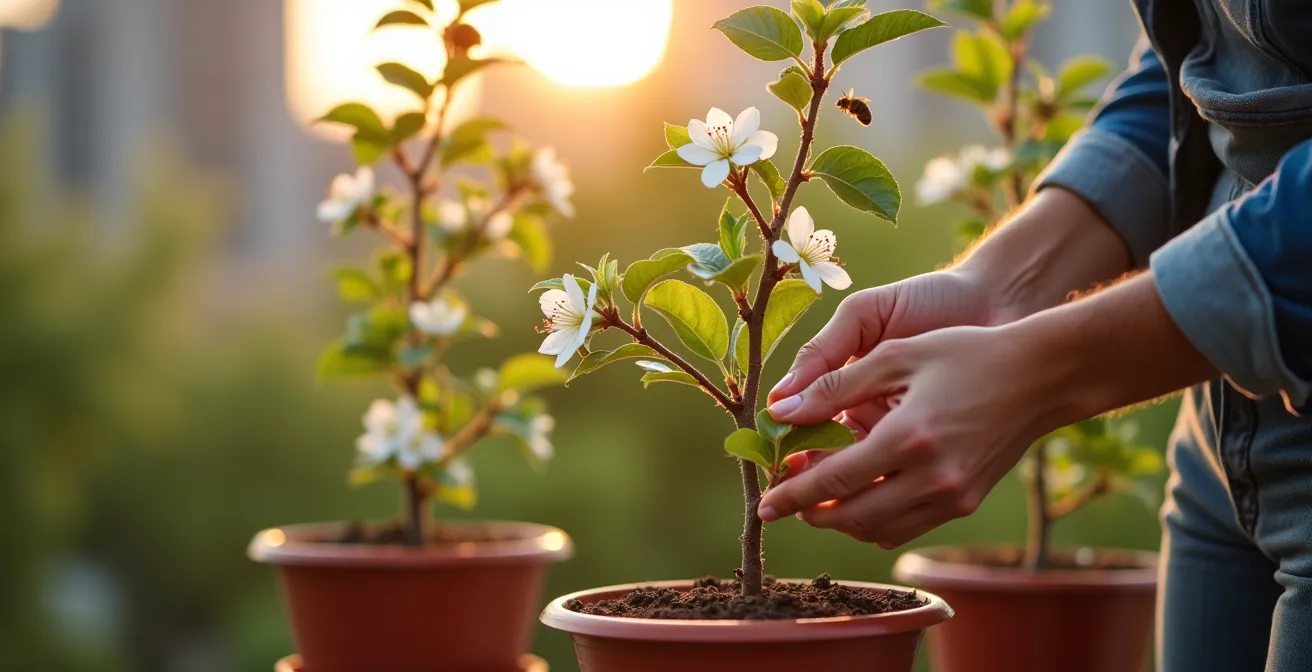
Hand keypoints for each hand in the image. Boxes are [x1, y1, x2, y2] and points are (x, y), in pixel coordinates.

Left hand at [757, 273, 1213, 548]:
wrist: (1041, 375)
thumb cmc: (965, 353)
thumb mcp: (896, 355)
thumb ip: (835, 386)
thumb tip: (781, 412)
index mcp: (909, 437)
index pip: (832, 481)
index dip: (792, 494)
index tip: (764, 503)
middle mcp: (932, 477)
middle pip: (851, 517)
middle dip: (812, 514)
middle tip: (786, 498)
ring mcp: (953, 497)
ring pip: (878, 530)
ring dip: (842, 520)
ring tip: (817, 497)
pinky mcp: (966, 503)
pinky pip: (906, 527)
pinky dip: (874, 521)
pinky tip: (859, 496)